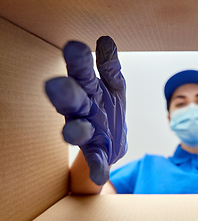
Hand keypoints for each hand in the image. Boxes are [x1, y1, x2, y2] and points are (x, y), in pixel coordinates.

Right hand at [45, 36, 126, 184]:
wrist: (115, 137)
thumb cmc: (109, 106)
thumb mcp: (115, 85)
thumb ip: (110, 67)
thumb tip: (105, 41)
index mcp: (87, 90)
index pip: (81, 72)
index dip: (78, 61)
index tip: (75, 46)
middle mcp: (81, 109)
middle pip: (70, 100)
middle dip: (64, 93)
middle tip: (56, 85)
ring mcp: (86, 132)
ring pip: (75, 130)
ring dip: (74, 131)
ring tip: (77, 132)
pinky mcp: (95, 152)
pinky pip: (94, 160)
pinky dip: (97, 168)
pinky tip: (101, 177)